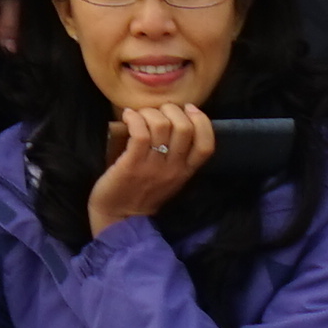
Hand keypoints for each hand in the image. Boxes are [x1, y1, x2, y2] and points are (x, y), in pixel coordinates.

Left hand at [86, 98, 213, 233]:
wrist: (119, 219)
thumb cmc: (142, 194)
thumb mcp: (170, 179)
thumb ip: (178, 157)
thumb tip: (177, 122)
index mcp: (186, 172)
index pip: (207, 145)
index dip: (202, 121)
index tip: (188, 108)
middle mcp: (173, 169)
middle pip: (185, 128)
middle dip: (171, 110)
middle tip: (157, 111)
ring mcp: (153, 167)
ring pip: (161, 125)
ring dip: (149, 112)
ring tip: (139, 115)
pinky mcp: (131, 165)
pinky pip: (140, 133)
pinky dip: (134, 118)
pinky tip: (127, 117)